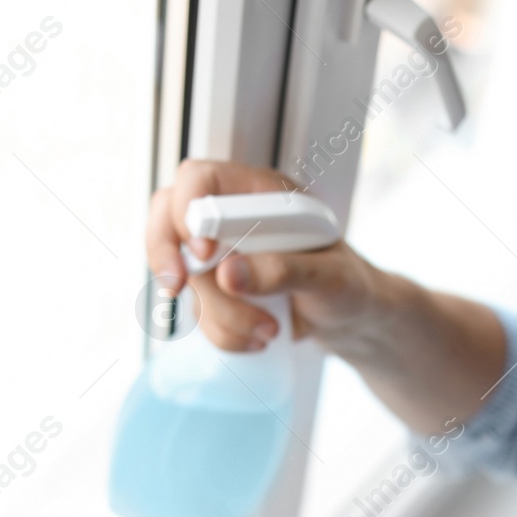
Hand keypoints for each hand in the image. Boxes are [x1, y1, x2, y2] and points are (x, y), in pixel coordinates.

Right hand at [147, 159, 402, 353]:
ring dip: (222, 315)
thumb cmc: (348, 284)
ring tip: (270, 329)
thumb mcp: (329, 276)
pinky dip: (225, 335)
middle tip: (176, 287)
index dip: (188, 209)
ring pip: (186, 279)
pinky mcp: (217, 294)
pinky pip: (198, 316)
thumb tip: (228, 273)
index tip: (203, 251)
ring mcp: (220, 257)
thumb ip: (283, 270)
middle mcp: (232, 219)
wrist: (352, 321)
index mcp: (260, 193)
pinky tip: (260, 337)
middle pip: (166, 218)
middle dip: (164, 255)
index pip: (200, 179)